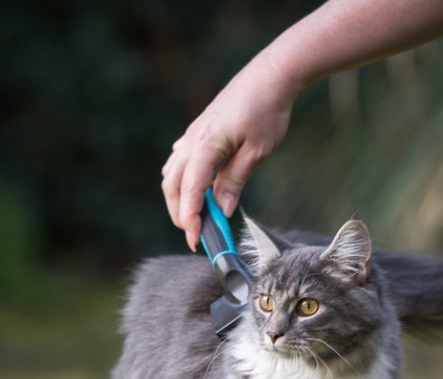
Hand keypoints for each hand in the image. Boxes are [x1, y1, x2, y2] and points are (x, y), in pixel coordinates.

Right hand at [161, 52, 300, 250]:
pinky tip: (196, 187)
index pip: (190, 190)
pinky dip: (182, 179)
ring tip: (198, 214)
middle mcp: (192, 140)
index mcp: (206, 145)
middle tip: (197, 233)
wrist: (270, 75)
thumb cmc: (267, 110)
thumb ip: (235, 180)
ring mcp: (192, 134)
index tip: (196, 239)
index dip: (190, 218)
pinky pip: (179, 160)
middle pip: (172, 185)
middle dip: (180, 213)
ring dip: (179, 197)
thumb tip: (223, 210)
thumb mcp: (257, 151)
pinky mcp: (197, 131)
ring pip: (172, 173)